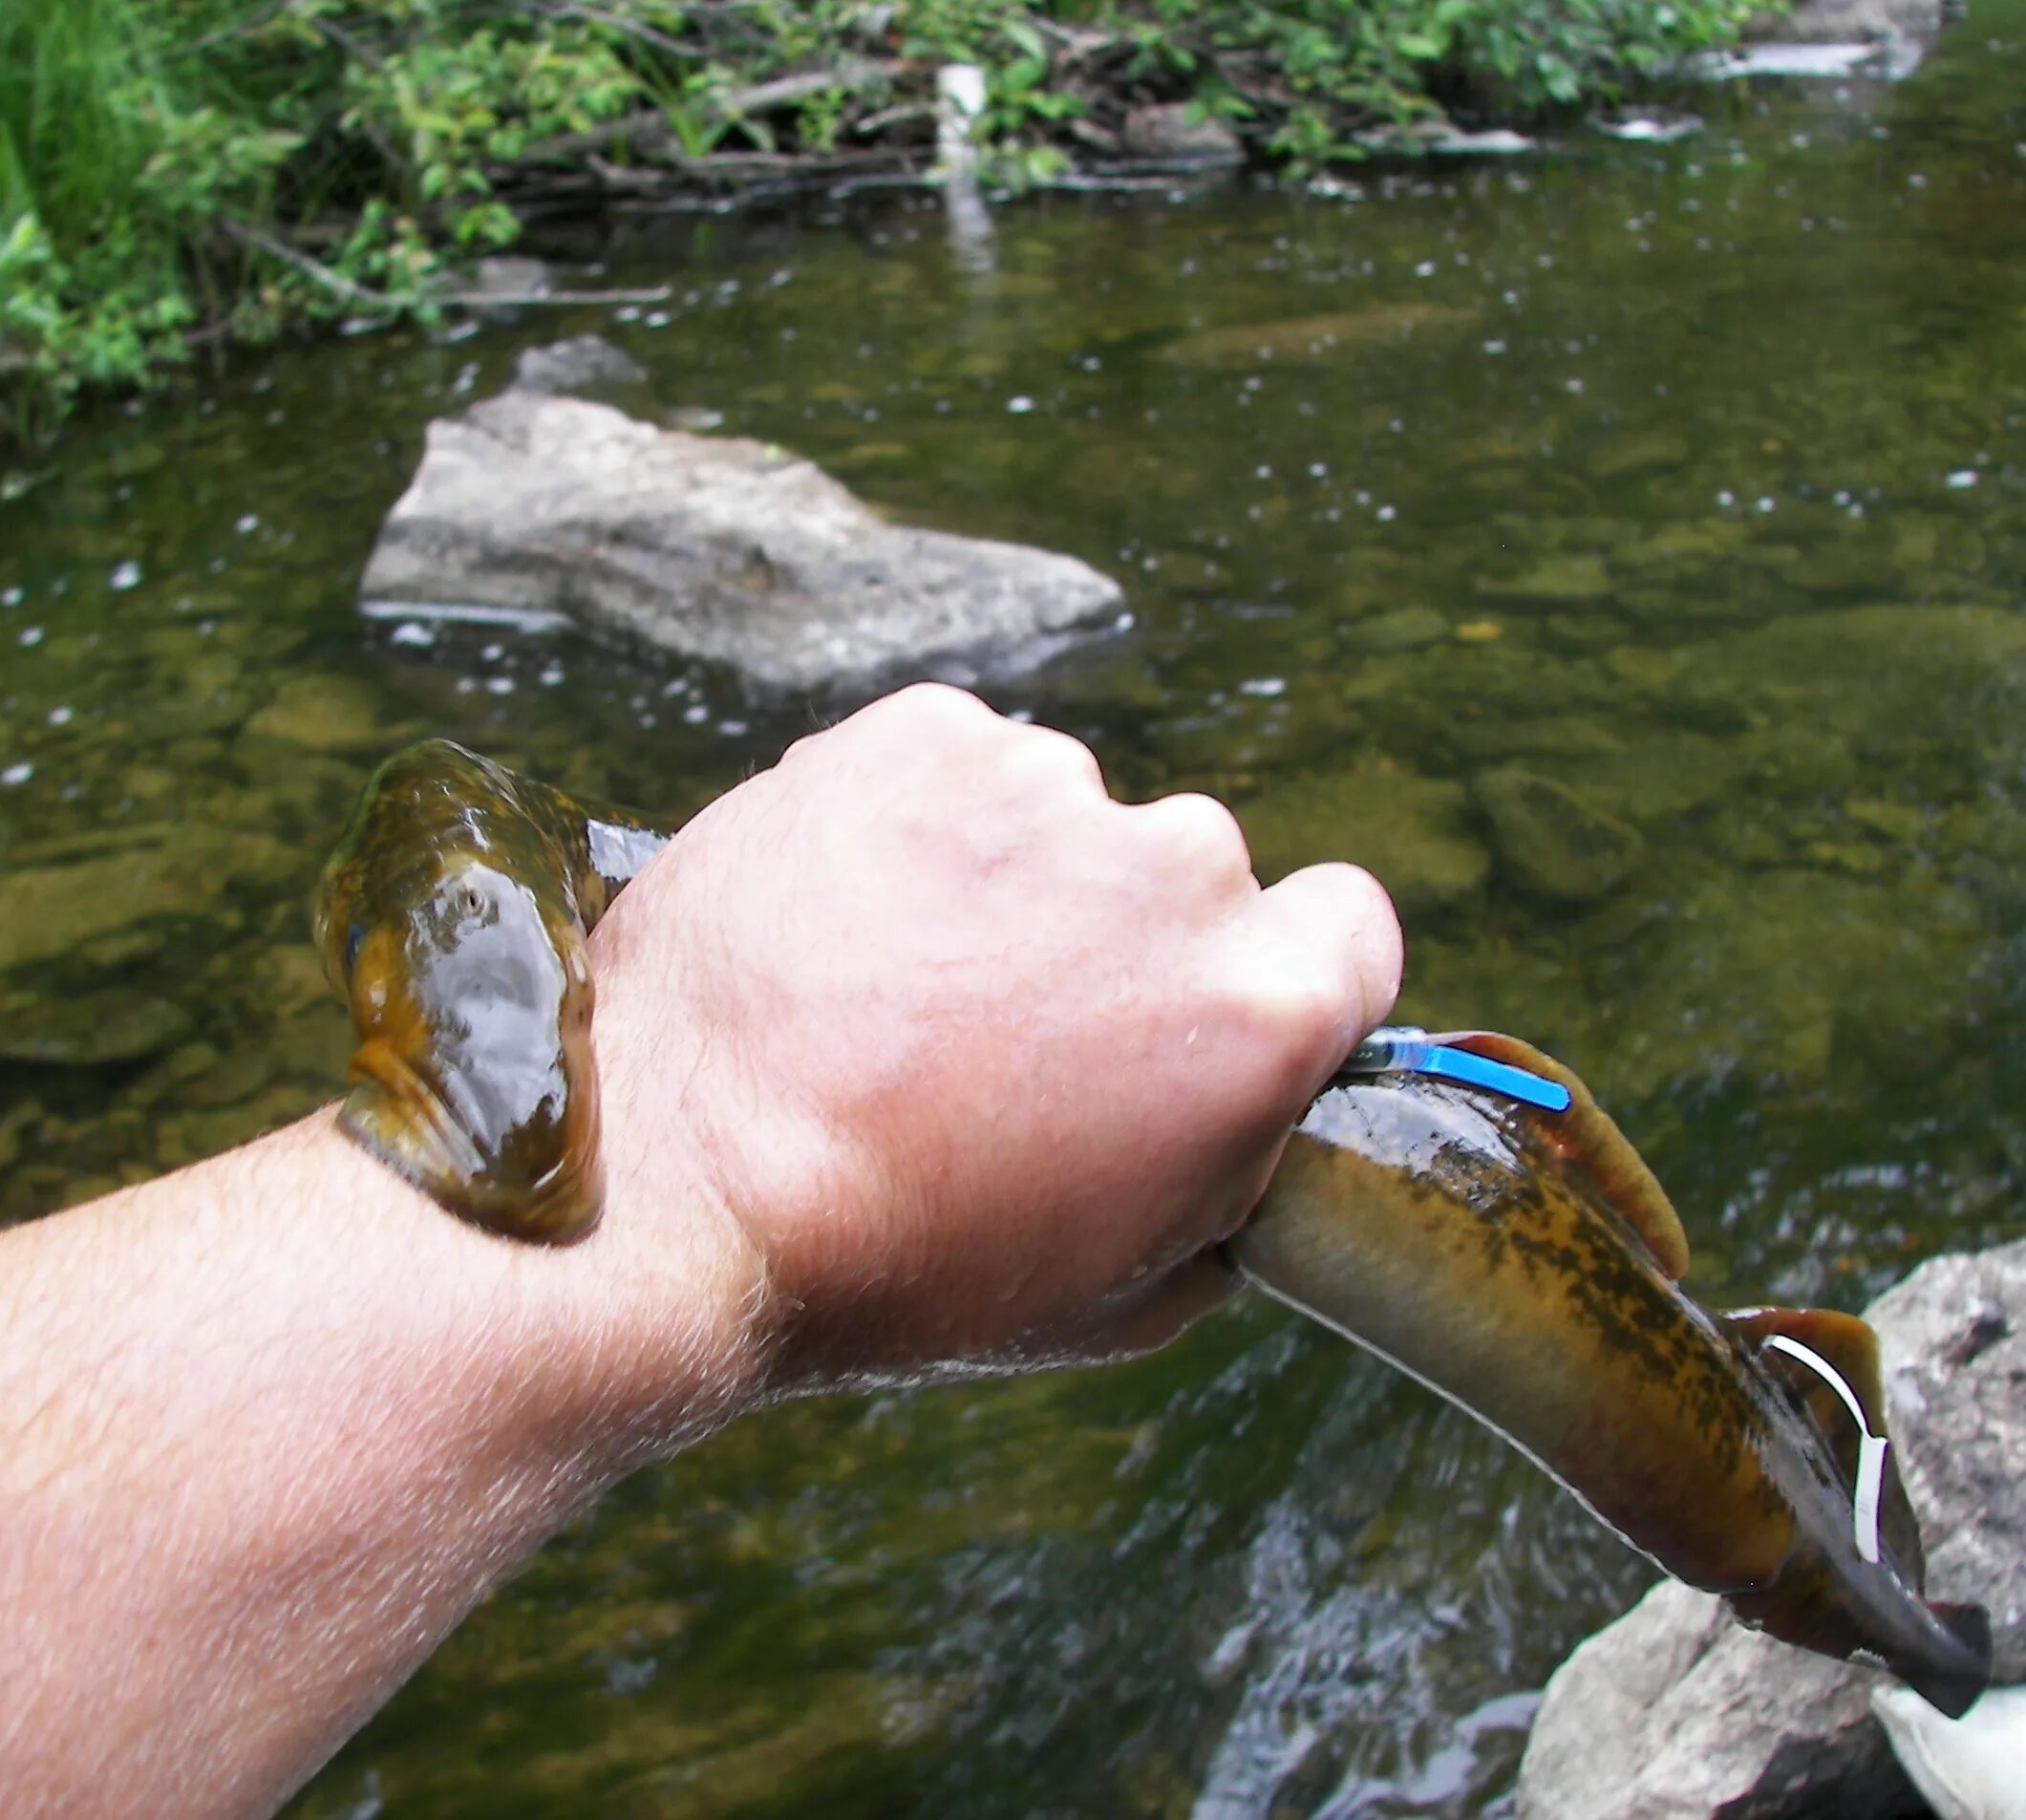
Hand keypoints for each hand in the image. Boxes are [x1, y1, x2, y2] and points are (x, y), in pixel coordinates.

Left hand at [585, 684, 1402, 1390]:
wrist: (679, 1189)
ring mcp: (1037, 785)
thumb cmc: (902, 1268)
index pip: (1345, 929)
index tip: (1186, 1016)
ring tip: (883, 991)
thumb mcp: (1127, 1292)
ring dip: (1002, 878)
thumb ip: (1233, 1176)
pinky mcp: (911, 735)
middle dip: (1115, 935)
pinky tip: (836, 924)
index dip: (1273, 975)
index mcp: (1264, 1005)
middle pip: (1188, 870)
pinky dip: (905, 826)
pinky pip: (946, 768)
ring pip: (1055, 815)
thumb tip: (1246, 1124)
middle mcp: (1177, 863)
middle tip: (994, 1034)